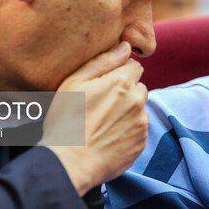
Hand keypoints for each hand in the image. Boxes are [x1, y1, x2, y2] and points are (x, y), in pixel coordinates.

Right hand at [39, 42, 147, 195]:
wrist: (70, 162)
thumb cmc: (67, 120)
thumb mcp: (75, 82)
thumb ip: (103, 61)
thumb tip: (126, 46)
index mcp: (122, 82)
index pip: (134, 66)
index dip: (120, 72)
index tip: (106, 83)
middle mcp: (137, 100)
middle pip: (139, 86)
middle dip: (126, 90)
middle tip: (102, 103)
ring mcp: (141, 122)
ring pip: (139, 108)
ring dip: (128, 110)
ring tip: (104, 121)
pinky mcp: (141, 142)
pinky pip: (139, 128)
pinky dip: (128, 129)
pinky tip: (109, 135)